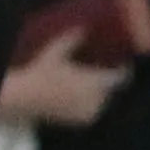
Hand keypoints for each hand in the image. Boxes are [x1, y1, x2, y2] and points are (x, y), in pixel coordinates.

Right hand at [0, 31, 123, 128]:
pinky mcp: (82, 122)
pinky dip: (91, 104)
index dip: (124, 70)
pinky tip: (86, 97)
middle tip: (103, 69)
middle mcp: (95, 99)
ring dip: (100, 93)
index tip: (124, 62)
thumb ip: (72, 39)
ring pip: (102, 100)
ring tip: (91, 83)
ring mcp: (89, 112)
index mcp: (94, 82)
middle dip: (109, 80)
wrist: (25, 98)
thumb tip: (84, 27)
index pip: (120, 78)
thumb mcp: (56, 51)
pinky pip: (93, 111)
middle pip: (110, 89)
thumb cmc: (41, 72)